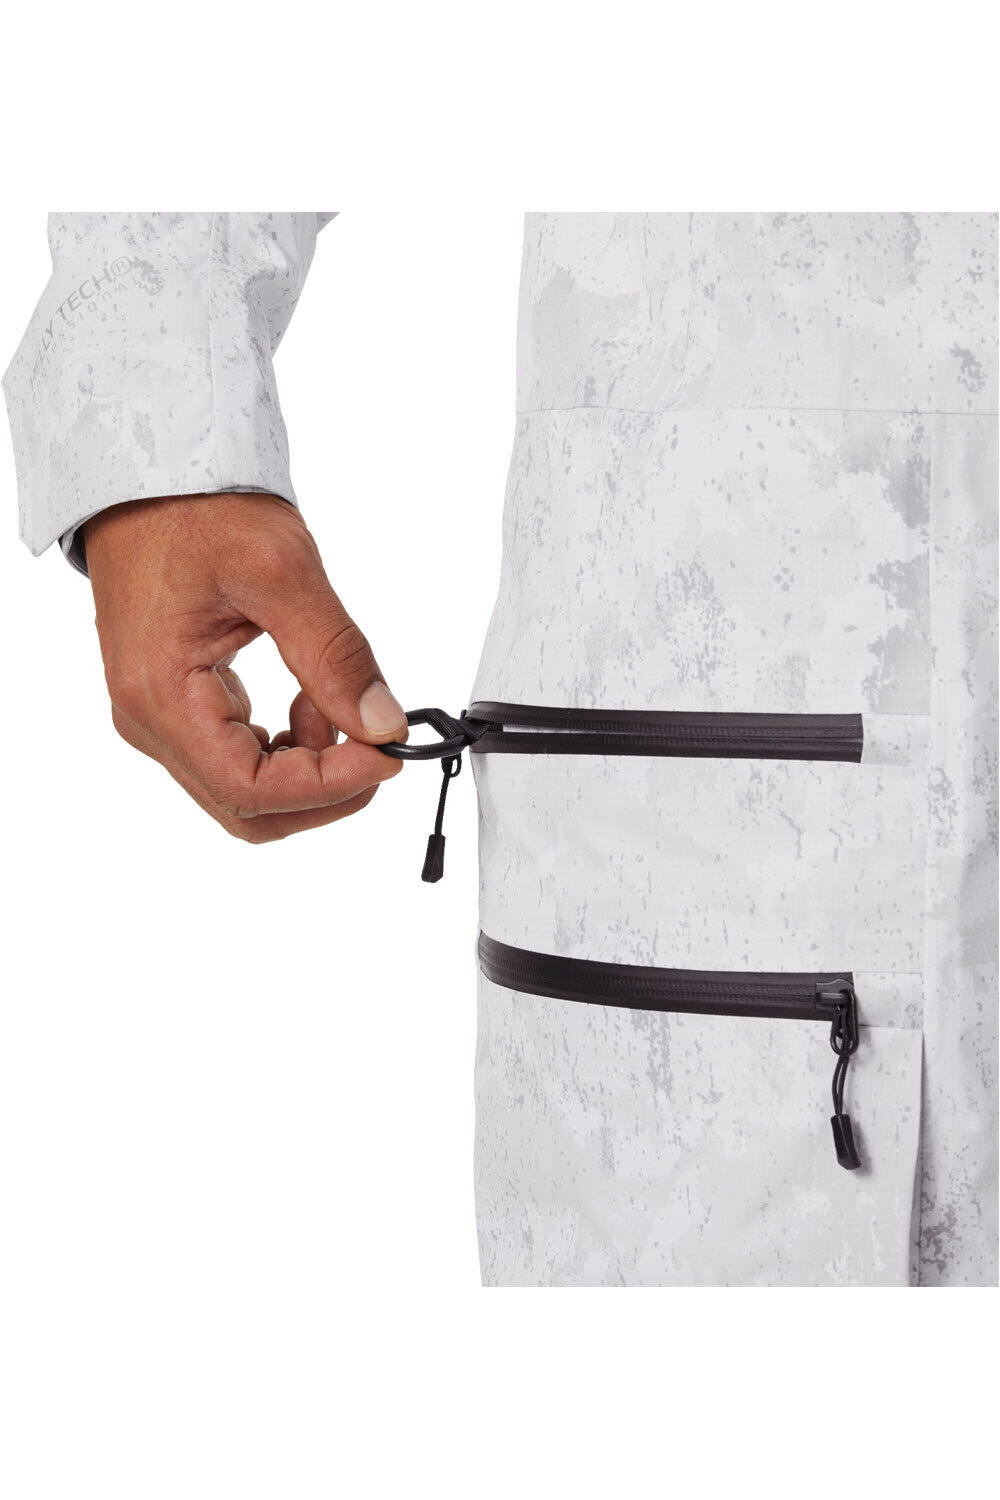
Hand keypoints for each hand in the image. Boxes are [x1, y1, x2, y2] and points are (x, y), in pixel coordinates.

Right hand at [83, 492, 406, 841]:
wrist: (149, 475)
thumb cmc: (198, 508)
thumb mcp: (281, 570)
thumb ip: (335, 655)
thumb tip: (383, 726)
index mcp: (161, 695)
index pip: (249, 789)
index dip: (327, 786)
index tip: (386, 754)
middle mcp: (149, 721)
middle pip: (246, 807)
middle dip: (323, 790)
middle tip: (376, 743)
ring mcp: (158, 718)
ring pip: (243, 791)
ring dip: (306, 769)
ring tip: (335, 702)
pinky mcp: (176, 704)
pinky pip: (235, 756)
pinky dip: (287, 746)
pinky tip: (311, 698)